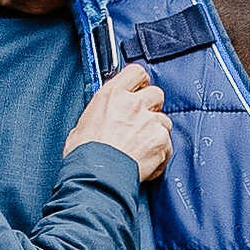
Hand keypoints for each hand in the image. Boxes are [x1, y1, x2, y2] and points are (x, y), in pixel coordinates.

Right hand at [67, 63, 170, 182]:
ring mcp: (149, 121)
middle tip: (142, 123)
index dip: (140, 82)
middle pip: (156, 93)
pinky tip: (146, 162)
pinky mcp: (160, 140)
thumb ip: (99, 115)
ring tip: (141, 148)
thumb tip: (99, 119)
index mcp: (112, 95)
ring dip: (156, 132)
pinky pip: (168, 144)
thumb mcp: (81, 125)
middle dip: (152, 107)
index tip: (140, 90)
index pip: (136, 72)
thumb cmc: (84, 155)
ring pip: (164, 120)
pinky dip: (160, 154)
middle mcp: (133, 104)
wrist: (96, 177)